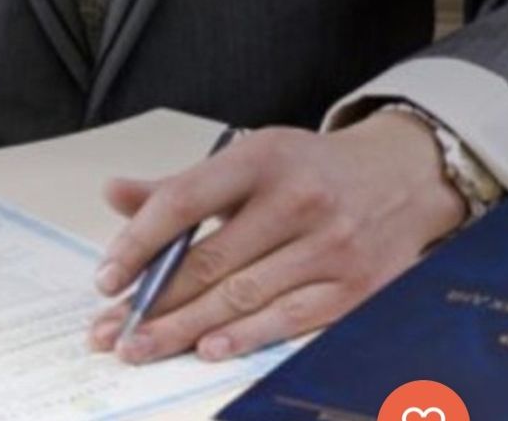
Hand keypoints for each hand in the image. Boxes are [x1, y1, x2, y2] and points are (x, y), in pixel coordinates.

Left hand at [89, 111, 465, 363]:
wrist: (402, 176)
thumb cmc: (307, 169)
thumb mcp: (247, 158)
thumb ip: (180, 185)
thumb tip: (113, 194)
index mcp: (261, 157)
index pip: (183, 202)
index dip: (137, 244)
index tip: (106, 278)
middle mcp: (298, 199)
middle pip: (209, 261)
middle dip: (151, 301)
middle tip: (109, 330)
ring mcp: (330, 245)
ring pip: (242, 296)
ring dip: (183, 328)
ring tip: (140, 346)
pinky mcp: (355, 286)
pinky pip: (288, 319)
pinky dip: (244, 337)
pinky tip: (205, 349)